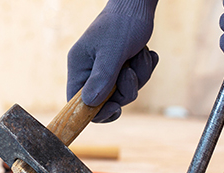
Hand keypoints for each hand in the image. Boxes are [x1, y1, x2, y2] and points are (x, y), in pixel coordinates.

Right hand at [67, 0, 158, 122]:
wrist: (137, 5)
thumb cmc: (122, 24)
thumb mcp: (113, 52)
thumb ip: (102, 78)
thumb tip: (89, 104)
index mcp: (79, 67)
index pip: (77, 102)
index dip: (95, 112)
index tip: (115, 107)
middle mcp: (90, 70)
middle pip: (106, 101)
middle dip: (125, 90)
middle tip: (131, 72)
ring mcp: (107, 69)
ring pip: (124, 91)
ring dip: (139, 76)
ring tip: (140, 55)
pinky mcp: (122, 66)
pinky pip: (135, 81)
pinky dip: (144, 69)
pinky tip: (145, 54)